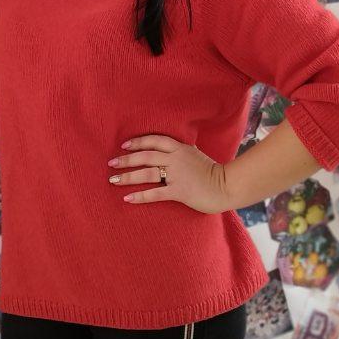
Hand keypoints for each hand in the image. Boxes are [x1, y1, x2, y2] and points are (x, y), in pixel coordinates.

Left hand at [108, 134, 232, 214]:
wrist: (227, 186)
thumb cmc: (212, 172)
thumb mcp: (196, 155)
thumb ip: (182, 151)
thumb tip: (170, 148)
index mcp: (180, 148)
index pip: (154, 140)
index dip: (138, 142)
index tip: (124, 146)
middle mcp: (176, 159)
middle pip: (146, 156)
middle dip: (126, 159)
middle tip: (112, 163)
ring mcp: (177, 175)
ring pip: (147, 173)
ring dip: (128, 176)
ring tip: (113, 180)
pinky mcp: (179, 191)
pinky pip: (155, 193)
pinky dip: (140, 196)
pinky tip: (128, 198)